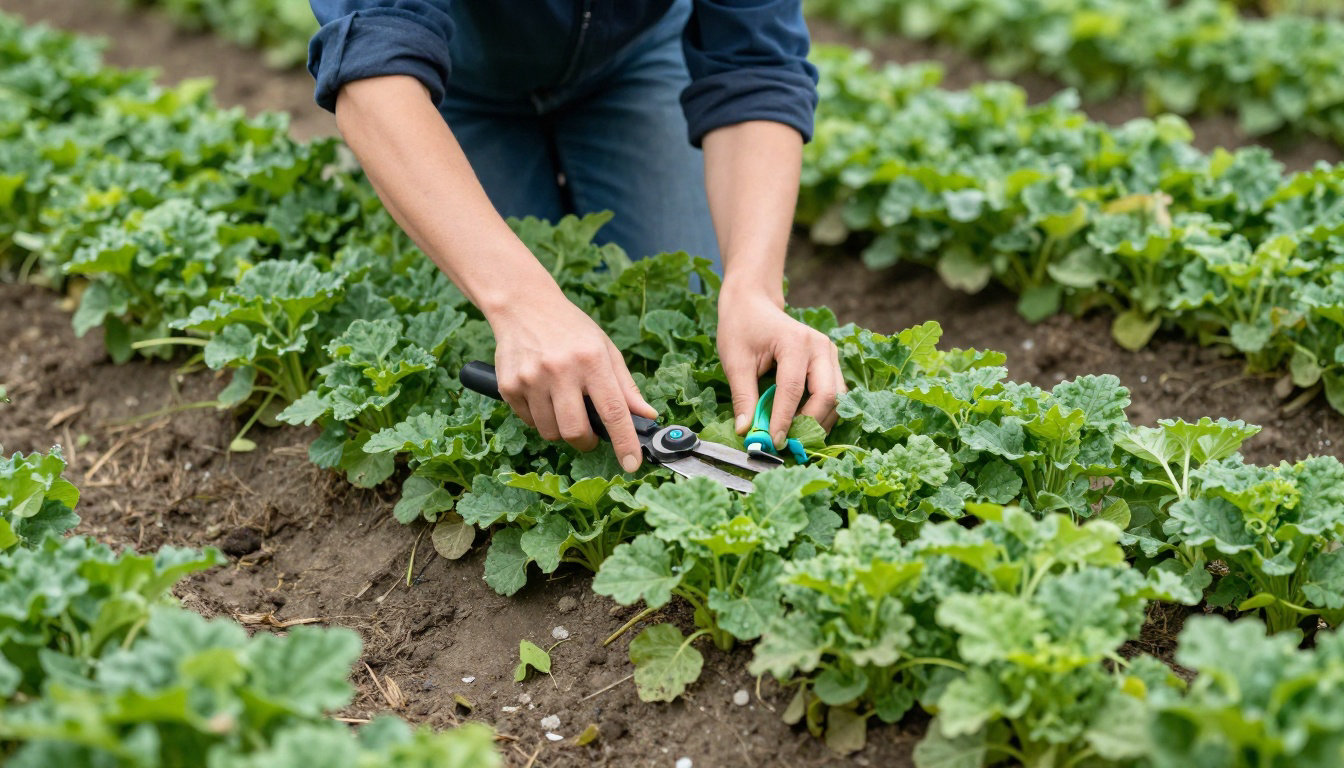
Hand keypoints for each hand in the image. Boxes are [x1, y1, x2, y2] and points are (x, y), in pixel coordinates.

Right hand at [486, 287, 655, 472]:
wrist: (523, 306)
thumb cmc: (571, 329)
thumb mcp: (605, 349)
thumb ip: (626, 386)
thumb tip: (647, 416)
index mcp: (591, 360)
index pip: (613, 411)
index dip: (625, 443)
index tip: (632, 465)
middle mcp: (560, 370)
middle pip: (576, 432)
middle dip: (586, 442)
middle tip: (589, 433)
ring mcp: (531, 379)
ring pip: (550, 432)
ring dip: (561, 429)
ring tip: (563, 404)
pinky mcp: (509, 386)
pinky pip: (529, 422)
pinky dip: (540, 418)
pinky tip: (542, 394)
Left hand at [716, 283, 844, 446]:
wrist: (753, 304)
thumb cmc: (741, 327)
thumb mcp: (735, 361)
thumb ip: (743, 397)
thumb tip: (746, 431)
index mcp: (796, 342)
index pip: (793, 390)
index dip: (783, 420)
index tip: (772, 443)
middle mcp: (821, 347)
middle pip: (827, 396)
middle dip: (808, 424)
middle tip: (787, 443)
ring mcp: (830, 354)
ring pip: (837, 398)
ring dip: (818, 421)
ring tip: (793, 436)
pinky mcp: (831, 363)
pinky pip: (834, 394)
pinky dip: (821, 413)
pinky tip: (801, 423)